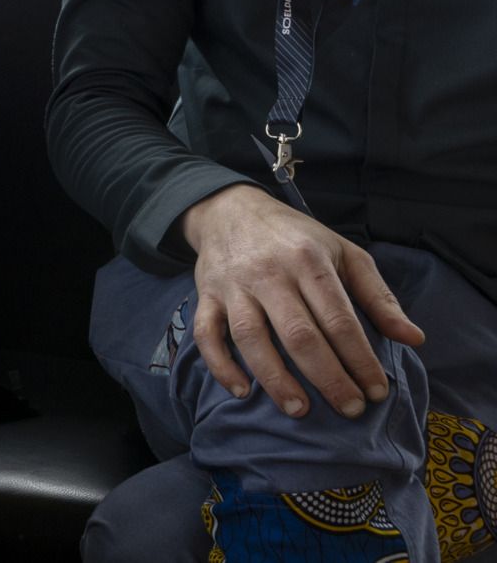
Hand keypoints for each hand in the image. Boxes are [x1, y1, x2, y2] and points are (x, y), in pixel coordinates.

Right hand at [181, 183, 424, 420]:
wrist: (230, 208)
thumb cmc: (296, 237)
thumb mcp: (345, 253)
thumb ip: (379, 296)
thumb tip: (413, 339)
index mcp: (308, 260)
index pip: (339, 319)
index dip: (360, 360)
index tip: (377, 392)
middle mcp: (268, 272)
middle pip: (298, 334)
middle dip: (328, 378)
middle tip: (350, 409)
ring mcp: (232, 285)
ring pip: (251, 337)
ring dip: (275, 378)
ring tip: (299, 411)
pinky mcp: (205, 295)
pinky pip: (206, 333)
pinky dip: (221, 365)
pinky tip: (242, 391)